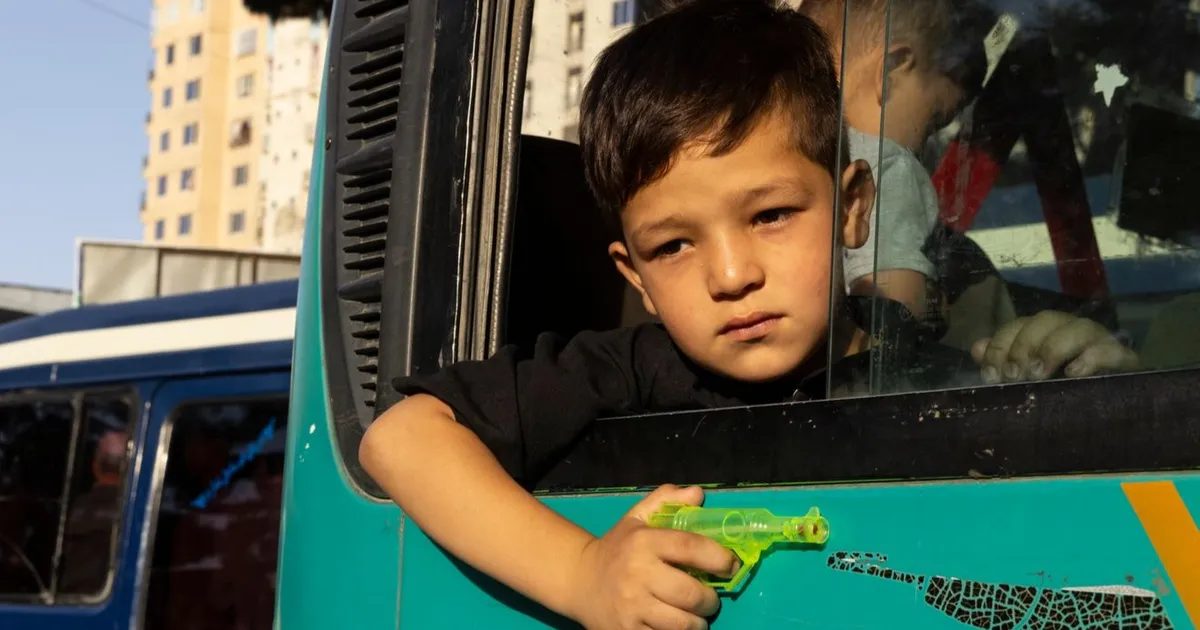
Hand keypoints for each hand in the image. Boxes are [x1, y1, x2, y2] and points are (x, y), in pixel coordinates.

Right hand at [566, 484, 737, 629]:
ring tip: (694, 615)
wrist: (579, 580)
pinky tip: (674, 625)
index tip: (730, 565)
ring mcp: (631, 607)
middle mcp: (637, 574)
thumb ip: (666, 501)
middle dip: (710, 600)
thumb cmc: (617, 549)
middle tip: (709, 598)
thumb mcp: (637, 519)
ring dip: (697, 622)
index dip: (718, 558)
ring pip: (682, 624)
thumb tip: (698, 493)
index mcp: (643, 542)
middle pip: (691, 594)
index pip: (691, 547)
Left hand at [971, 310, 1138, 382]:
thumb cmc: (1064, 395)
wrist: (1114, 413)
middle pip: (1045, 320)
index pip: (1019, 325)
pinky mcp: (1125, 360)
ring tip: (1038, 374)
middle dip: (1023, 345)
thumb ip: (1004, 363)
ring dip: (1053, 348)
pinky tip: (1075, 374)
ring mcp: (1101, 342)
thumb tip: (976, 349)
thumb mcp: (1029, 381)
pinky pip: (1111, 349)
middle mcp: (1071, 331)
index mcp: (1046, 334)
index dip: (1001, 345)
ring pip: (1078, 328)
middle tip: (1014, 375)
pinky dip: (1091, 357)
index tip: (990, 374)